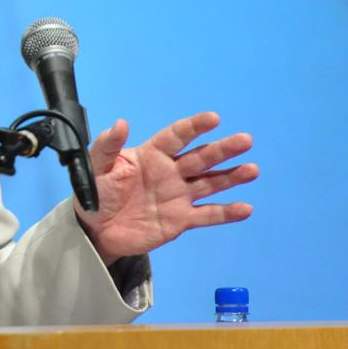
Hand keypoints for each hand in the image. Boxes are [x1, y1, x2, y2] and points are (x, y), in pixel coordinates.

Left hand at [73, 111, 257, 263]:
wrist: (95, 229)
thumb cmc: (96, 192)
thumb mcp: (96, 166)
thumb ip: (108, 145)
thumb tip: (121, 122)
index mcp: (152, 155)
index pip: (176, 137)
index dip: (194, 127)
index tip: (213, 118)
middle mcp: (171, 172)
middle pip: (200, 158)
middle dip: (222, 149)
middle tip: (245, 140)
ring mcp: (178, 196)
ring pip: (210, 183)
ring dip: (231, 177)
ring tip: (252, 170)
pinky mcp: (180, 220)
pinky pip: (207, 215)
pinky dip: (226, 213)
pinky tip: (245, 208)